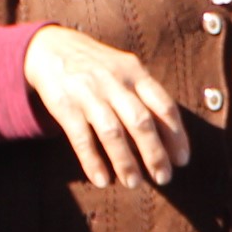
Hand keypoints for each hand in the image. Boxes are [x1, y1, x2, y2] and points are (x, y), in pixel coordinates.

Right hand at [24, 25, 188, 189]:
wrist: (49, 47)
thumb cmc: (98, 67)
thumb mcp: (125, 71)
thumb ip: (145, 97)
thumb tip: (170, 138)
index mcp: (135, 72)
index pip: (163, 105)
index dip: (176, 135)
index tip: (182, 160)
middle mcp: (114, 81)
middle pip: (140, 121)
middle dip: (155, 153)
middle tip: (163, 178)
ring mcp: (88, 93)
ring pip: (112, 132)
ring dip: (125, 161)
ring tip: (134, 183)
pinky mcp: (64, 105)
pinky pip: (81, 137)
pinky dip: (92, 161)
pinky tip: (102, 180)